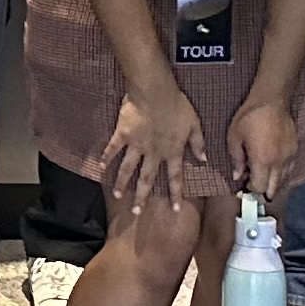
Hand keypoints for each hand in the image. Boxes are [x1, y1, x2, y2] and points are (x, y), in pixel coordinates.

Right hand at [95, 82, 203, 215]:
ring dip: (122, 183)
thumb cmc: (177, 105)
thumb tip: (203, 159)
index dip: (175, 193)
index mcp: (172, 151)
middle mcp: (153, 153)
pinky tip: (101, 168)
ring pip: (127, 168)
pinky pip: (113, 148)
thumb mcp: (194, 123)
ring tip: (118, 196)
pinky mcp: (122, 134)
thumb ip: (197, 143)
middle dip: (142, 196)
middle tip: (136, 212)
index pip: (175, 177)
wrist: (155, 92)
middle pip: (146, 179)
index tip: (175, 209)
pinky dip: (106, 158)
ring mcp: (136, 145)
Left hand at [228, 98, 303, 204]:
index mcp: (263, 161)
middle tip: (253, 183)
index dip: (250, 190)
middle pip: (273, 190)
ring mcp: (290, 158)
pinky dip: (282, 175)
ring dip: (273, 184)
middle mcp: (279, 163)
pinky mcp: (296, 151)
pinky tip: (273, 168)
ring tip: (262, 175)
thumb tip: (237, 177)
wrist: (272, 100)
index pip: (259, 187)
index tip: (243, 184)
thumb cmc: (249, 117)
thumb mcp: (234, 138)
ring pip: (284, 181)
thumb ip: (236, 160)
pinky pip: (290, 171)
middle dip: (262, 191)